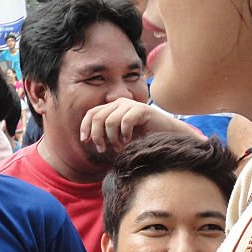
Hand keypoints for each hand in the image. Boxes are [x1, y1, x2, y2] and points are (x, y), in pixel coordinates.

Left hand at [80, 98, 197, 154]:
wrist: (167, 136)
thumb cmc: (142, 138)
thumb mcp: (119, 137)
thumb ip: (105, 135)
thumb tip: (87, 139)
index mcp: (112, 107)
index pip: (92, 113)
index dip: (85, 127)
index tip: (85, 141)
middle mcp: (119, 103)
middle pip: (97, 117)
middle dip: (97, 136)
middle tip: (103, 149)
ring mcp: (130, 105)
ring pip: (109, 121)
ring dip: (112, 138)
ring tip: (120, 146)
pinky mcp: (141, 109)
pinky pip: (125, 121)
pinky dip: (124, 134)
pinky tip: (129, 140)